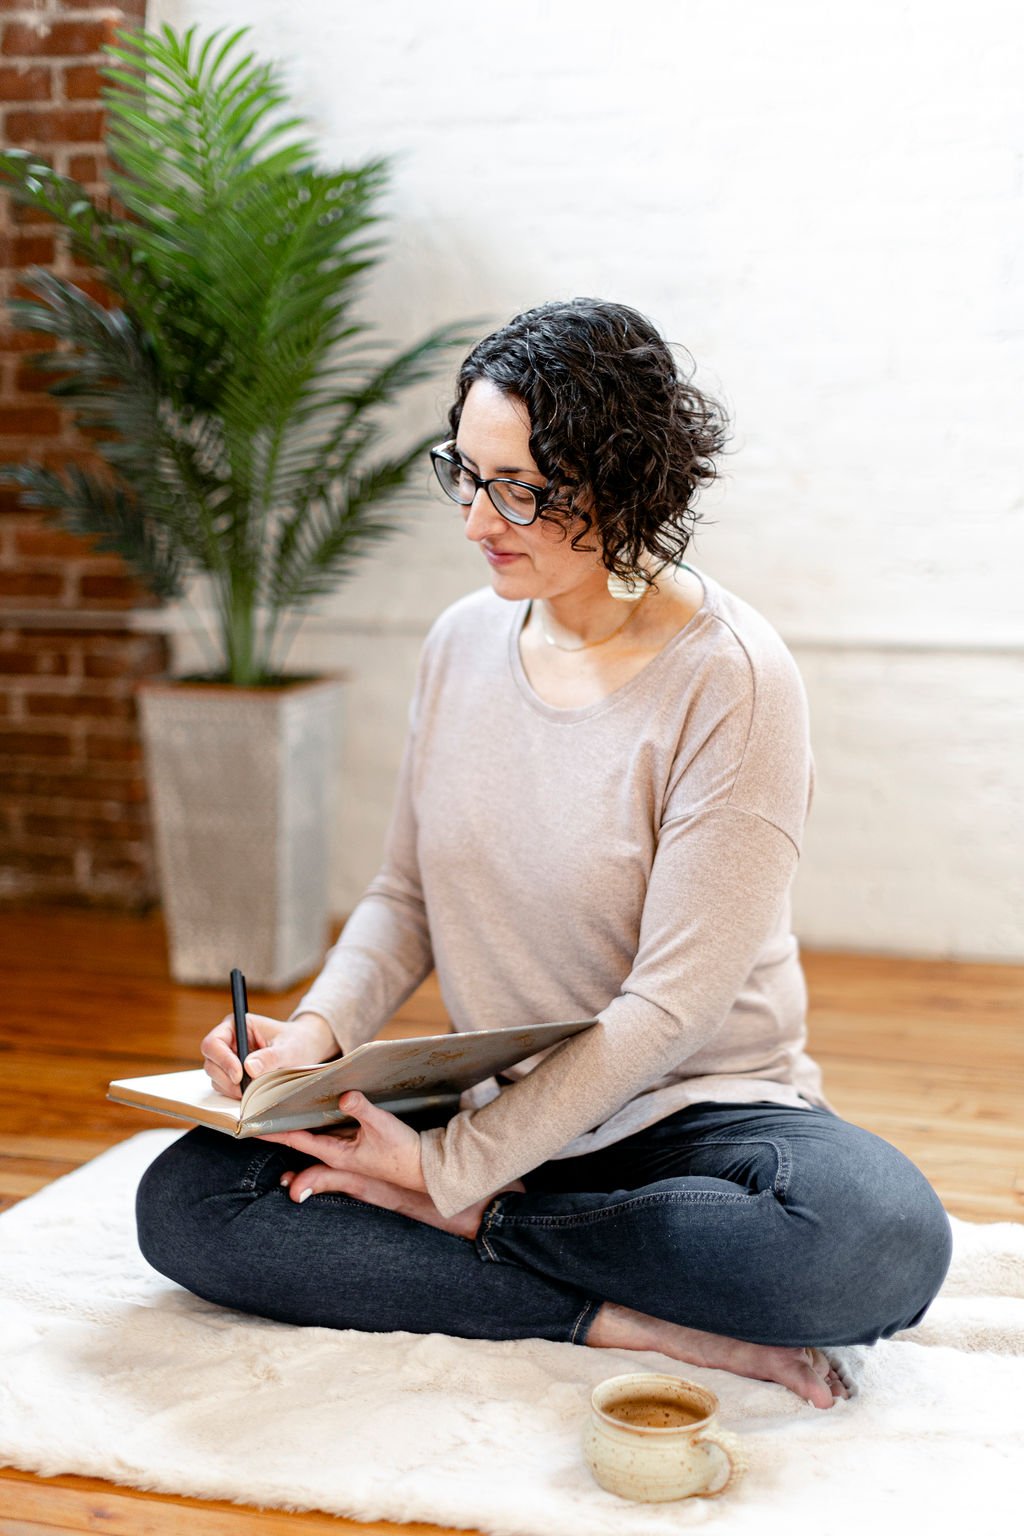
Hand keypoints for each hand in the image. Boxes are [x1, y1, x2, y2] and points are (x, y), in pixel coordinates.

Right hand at [201, 1010, 337, 1097]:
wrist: (305, 1049)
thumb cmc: (297, 1041)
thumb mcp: (288, 1048)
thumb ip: (270, 1057)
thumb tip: (249, 1068)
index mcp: (237, 1025)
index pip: (214, 1043)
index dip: (222, 1060)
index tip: (239, 1075)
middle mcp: (229, 1040)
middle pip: (211, 1062)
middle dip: (227, 1079)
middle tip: (247, 1088)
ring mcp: (229, 1058)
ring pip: (216, 1077)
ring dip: (231, 1088)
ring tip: (255, 1088)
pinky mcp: (233, 1073)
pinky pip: (225, 1086)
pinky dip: (235, 1092)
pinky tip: (252, 1091)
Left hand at [260, 1091, 425, 1195]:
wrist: (422, 1167)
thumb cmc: (401, 1151)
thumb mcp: (381, 1126)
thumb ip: (362, 1109)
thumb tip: (344, 1094)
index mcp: (335, 1152)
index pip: (295, 1139)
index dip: (272, 1132)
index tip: (250, 1125)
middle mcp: (334, 1153)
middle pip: (299, 1138)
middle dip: (278, 1126)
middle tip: (256, 1110)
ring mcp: (343, 1149)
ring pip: (313, 1134)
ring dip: (296, 1122)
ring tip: (277, 1106)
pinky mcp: (354, 1144)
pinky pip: (328, 1131)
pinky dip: (316, 1119)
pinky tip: (314, 1105)